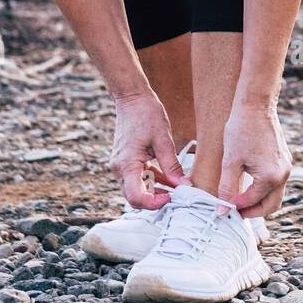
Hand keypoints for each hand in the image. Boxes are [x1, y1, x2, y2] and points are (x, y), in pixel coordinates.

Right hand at [110, 92, 184, 208]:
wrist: (132, 99)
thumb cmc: (146, 115)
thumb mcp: (163, 140)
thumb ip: (171, 165)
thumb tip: (183, 185)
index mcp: (126, 164)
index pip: (136, 198)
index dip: (154, 203)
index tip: (172, 197)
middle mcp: (119, 168)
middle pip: (134, 198)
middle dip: (155, 200)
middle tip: (176, 194)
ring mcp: (121, 165)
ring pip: (136, 189)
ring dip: (154, 191)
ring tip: (176, 187)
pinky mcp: (125, 161)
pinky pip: (137, 178)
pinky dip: (152, 180)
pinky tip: (169, 179)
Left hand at [218, 99, 291, 217]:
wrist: (256, 104)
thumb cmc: (241, 129)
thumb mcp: (230, 161)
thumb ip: (227, 189)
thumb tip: (222, 211)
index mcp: (270, 176)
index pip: (252, 202)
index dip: (236, 207)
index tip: (222, 207)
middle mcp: (283, 174)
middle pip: (271, 206)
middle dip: (253, 211)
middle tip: (235, 211)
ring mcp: (286, 166)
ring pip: (275, 194)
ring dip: (259, 200)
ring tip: (240, 198)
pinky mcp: (285, 158)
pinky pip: (277, 181)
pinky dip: (264, 188)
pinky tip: (249, 182)